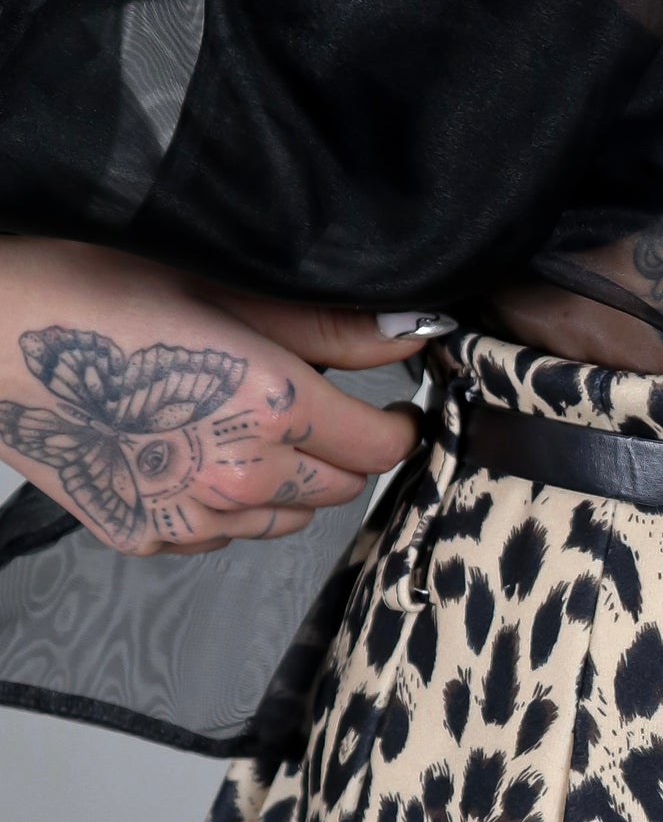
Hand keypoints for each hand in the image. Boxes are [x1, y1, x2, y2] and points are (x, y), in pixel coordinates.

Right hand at [0, 239, 422, 556]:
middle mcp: (239, 477)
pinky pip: (221, 534)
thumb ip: (324, 326)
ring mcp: (190, 518)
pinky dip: (223, 504)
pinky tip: (184, 451)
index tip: (392, 408)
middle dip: (339, 450)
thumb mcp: (218, 285)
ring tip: (232, 424)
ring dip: (284, 482)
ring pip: (284, 519)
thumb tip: (411, 334)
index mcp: (272, 408)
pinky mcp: (147, 536)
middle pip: (340, 488)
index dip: (397, 426)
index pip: (382, 448)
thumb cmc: (92, 290)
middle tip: (302, 403)